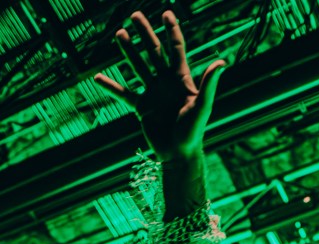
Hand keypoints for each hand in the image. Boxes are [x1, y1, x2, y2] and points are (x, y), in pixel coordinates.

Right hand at [94, 10, 226, 161]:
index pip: (176, 49)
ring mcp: (152, 94)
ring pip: (138, 67)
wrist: (178, 154)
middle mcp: (165, 82)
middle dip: (145, 33)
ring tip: (120, 33)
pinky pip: (123, 94)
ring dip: (128, 51)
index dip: (172, 31)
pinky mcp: (142, 108)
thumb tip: (220, 62)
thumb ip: (209, 85)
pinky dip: (111, 86)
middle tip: (134, 15)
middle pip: (153, 52)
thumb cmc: (193, 132)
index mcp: (181, 79)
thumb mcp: (202, 107)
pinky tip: (98, 77)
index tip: (166, 13)